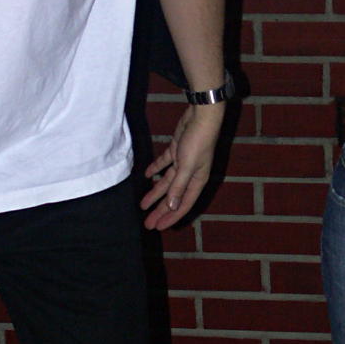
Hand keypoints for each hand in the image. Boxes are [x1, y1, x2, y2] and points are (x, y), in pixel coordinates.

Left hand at [140, 104, 224, 231]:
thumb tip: (172, 206)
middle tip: (148, 223)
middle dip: (160, 210)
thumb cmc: (198, 142)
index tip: (158, 226)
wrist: (201, 116)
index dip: (170, 217)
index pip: (182, 204)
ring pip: (167, 183)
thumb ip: (178, 186)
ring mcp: (183, 163)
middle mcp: (191, 175)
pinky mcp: (176, 151)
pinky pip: (164, 165)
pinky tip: (146, 176)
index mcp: (197, 181)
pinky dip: (155, 170)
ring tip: (143, 204)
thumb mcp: (187, 166)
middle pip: (173, 197)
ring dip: (155, 193)